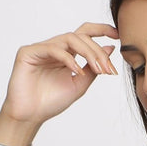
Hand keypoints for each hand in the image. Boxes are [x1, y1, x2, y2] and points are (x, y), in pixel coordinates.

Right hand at [0, 22, 120, 128]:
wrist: (31, 115)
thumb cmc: (52, 101)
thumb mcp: (80, 84)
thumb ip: (93, 68)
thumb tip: (110, 48)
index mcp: (67, 54)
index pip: (84, 34)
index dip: (101, 30)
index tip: (118, 35)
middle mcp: (55, 48)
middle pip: (80, 36)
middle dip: (98, 51)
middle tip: (108, 68)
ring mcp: (41, 48)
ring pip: (69, 38)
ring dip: (88, 53)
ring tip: (98, 69)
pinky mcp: (28, 52)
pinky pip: (53, 49)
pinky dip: (68, 59)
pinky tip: (77, 71)